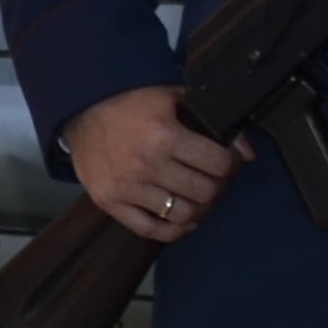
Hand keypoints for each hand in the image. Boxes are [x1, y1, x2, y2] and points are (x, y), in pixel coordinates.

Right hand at [65, 84, 245, 244]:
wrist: (82, 109)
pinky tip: (182, 219)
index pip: (219, 164)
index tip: (227, 161)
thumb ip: (212, 120)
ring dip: (199, 208)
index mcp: (163, 135)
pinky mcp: (109, 201)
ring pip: (184, 214)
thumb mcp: (174, 97)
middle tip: (212, 177)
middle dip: (217, 185)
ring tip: (196, 195)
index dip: (232, 163)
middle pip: (205, 192)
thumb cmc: (129, 101)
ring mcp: (125, 186)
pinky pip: (150, 230)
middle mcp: (145, 164)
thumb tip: (245, 153)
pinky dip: (174, 230)